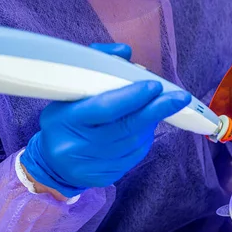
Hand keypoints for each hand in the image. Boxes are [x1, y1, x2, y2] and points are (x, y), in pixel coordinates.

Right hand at [21, 44, 190, 197]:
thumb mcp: (70, 91)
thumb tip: (125, 53)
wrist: (51, 162)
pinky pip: (134, 156)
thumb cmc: (65, 120)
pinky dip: (144, 139)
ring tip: (159, 108)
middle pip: (126, 127)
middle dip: (156, 110)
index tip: (154, 86)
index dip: (132, 97)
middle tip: (179, 98)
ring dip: (151, 123)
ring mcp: (92, 165)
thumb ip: (96, 68)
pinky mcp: (104, 178)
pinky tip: (146, 128)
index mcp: (66, 120)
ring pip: (134, 142)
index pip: (106, 108)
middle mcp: (78, 146)